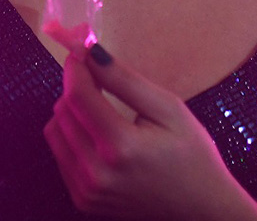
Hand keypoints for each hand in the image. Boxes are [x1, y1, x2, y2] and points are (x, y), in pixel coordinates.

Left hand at [45, 43, 256, 219]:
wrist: (201, 209)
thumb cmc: (192, 155)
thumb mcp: (169, 109)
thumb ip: (125, 80)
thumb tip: (91, 51)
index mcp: (121, 148)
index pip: (76, 96)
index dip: (75, 68)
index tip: (80, 52)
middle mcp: (97, 174)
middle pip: (62, 112)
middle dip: (76, 88)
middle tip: (98, 79)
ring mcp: (87, 192)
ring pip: (55, 132)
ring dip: (71, 112)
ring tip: (101, 110)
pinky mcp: (84, 201)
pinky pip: (61, 155)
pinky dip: (73, 137)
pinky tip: (99, 137)